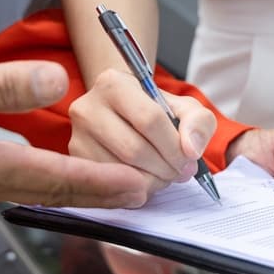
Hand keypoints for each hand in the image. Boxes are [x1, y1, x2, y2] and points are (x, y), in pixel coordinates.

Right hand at [0, 59, 147, 208]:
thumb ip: (0, 86)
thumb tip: (55, 82)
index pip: (59, 179)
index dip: (101, 184)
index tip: (137, 189)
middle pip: (51, 192)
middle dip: (94, 195)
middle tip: (132, 196)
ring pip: (31, 191)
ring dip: (69, 190)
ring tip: (97, 186)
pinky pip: (10, 184)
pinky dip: (38, 180)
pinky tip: (38, 170)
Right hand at [68, 69, 216, 193]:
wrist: (124, 114)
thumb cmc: (156, 111)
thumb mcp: (185, 108)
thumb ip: (198, 123)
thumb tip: (190, 149)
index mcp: (113, 83)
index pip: (149, 119)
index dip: (174, 146)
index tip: (188, 159)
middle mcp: (87, 106)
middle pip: (134, 149)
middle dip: (164, 168)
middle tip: (179, 172)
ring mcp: (77, 135)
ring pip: (120, 173)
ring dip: (151, 182)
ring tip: (162, 174)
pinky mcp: (75, 161)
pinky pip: (108, 187)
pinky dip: (133, 190)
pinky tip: (144, 180)